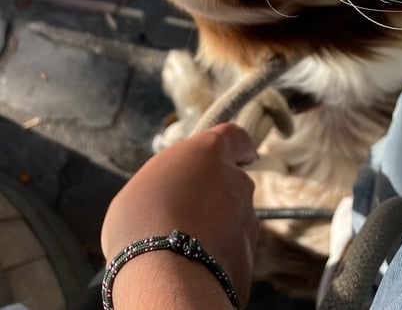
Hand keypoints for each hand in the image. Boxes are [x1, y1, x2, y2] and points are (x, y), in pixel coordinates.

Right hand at [101, 123, 259, 304]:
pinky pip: (232, 252)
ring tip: (182, 246)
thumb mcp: (143, 186)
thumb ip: (169, 182)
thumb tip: (169, 198)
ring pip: (234, 219)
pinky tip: (192, 267)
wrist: (164, 275)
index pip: (236, 137)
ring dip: (216, 228)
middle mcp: (236, 180)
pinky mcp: (248, 256)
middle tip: (184, 215)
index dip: (238, 147)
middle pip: (232, 183)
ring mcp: (247, 219)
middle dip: (215, 197)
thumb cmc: (142, 221)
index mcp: (210, 152)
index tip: (241, 153)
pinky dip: (217, 257)